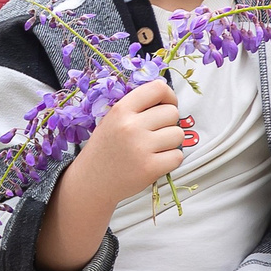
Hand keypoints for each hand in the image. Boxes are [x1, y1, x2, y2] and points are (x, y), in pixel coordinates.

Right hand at [82, 76, 187, 201]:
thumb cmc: (105, 149)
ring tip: (153, 148)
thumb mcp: (111, 120)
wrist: (91, 181)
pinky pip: (178, 156)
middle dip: (168, 123)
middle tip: (154, 133)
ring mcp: (141, 148)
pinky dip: (170, 159)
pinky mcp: (150, 168)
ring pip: (178, 134)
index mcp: (121, 110)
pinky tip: (155, 161)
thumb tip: (167, 97)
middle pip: (172, 113)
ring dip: (170, 142)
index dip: (168, 97)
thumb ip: (136, 107)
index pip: (158, 88)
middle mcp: (131, 126)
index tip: (166, 106)